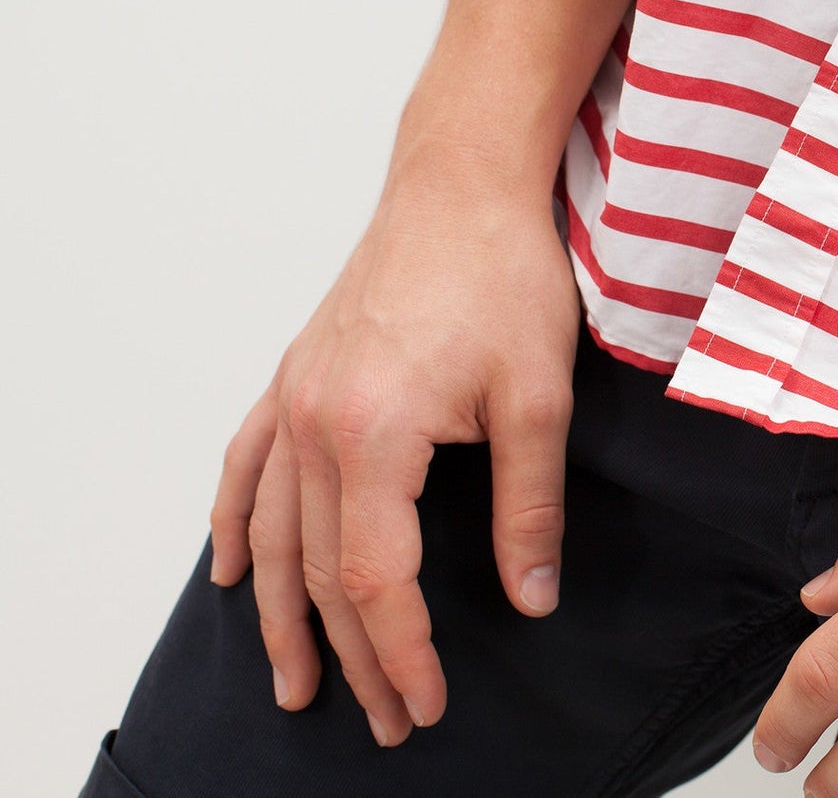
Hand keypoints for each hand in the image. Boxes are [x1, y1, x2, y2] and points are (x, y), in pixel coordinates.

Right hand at [207, 172, 580, 745]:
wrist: (464, 183)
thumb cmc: (505, 274)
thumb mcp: (538, 398)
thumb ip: (529, 506)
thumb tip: (533, 597)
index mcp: (374, 433)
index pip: (374, 578)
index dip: (401, 650)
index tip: (428, 701)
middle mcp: (316, 422)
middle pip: (319, 570)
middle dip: (355, 654)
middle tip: (388, 717)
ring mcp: (298, 396)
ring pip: (276, 532)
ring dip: (284, 615)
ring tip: (297, 682)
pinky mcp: (299, 374)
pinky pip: (249, 465)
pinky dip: (239, 524)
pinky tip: (236, 570)